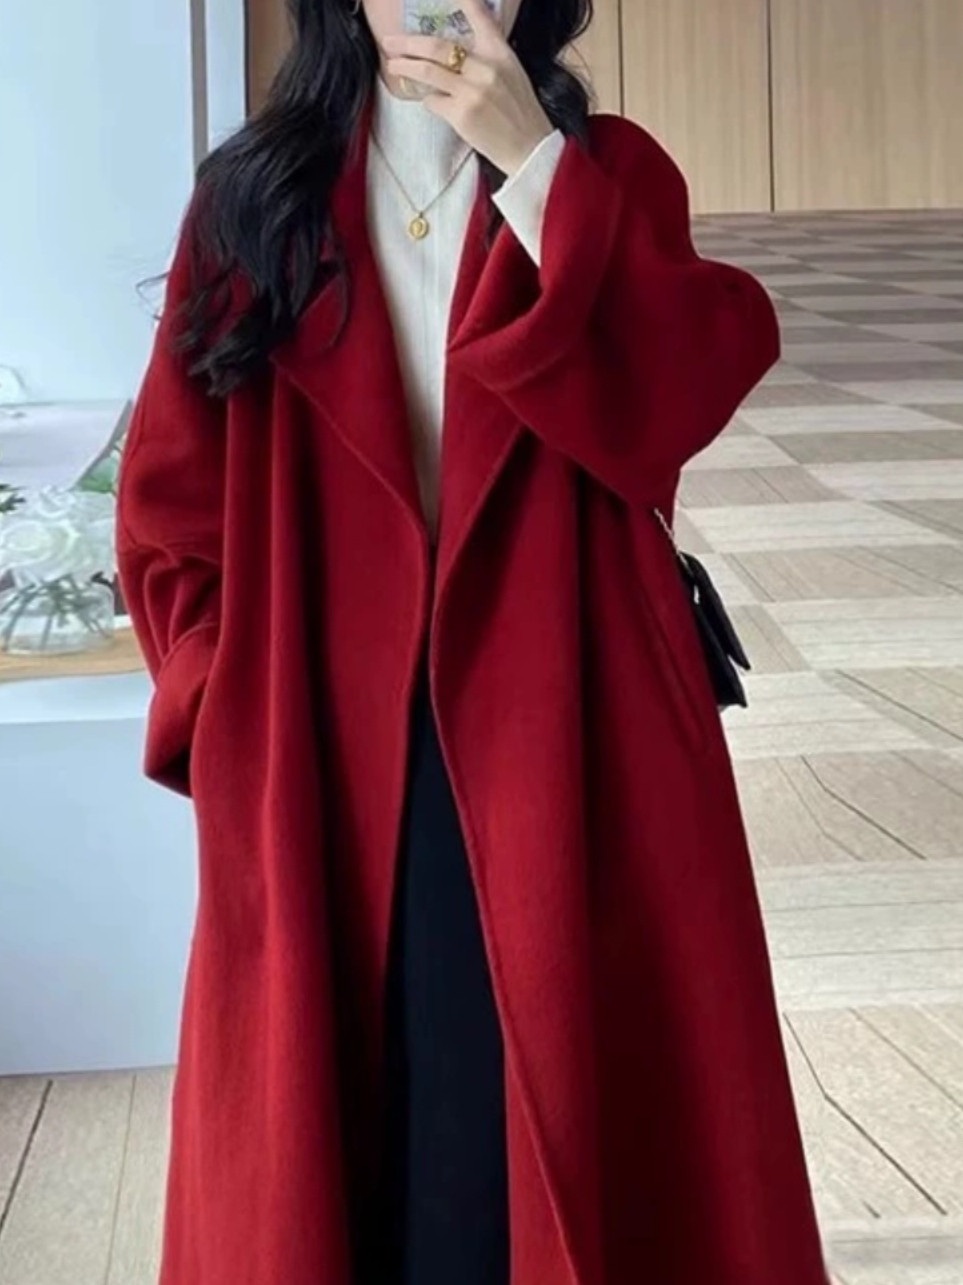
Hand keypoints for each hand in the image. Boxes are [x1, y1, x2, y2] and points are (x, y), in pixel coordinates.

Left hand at [380, 0, 555, 177]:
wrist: (529, 147)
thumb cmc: (519, 111)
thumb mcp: (512, 73)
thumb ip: (488, 56)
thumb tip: (457, 47)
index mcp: (500, 53)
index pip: (479, 16)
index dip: (462, 1)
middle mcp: (485, 67)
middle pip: (437, 46)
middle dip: (409, 43)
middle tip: (391, 42)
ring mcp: (471, 91)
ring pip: (428, 71)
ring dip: (406, 67)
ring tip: (393, 65)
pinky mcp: (461, 114)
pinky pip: (433, 100)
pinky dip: (428, 99)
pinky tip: (432, 101)